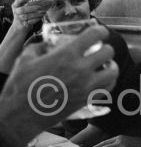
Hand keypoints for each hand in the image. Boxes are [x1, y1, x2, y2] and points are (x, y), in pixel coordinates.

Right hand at [0, 25, 117, 146]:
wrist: (22, 115)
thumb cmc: (21, 86)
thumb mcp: (26, 59)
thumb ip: (41, 47)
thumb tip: (49, 45)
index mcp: (67, 55)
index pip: (94, 35)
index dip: (100, 31)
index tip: (100, 33)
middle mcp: (81, 69)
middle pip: (108, 52)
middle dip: (106, 48)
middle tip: (100, 50)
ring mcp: (86, 85)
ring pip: (114, 71)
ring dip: (111, 66)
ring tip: (105, 65)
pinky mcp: (87, 99)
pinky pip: (109, 88)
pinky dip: (109, 81)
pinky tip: (102, 79)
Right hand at [10, 0, 49, 31]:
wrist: (20, 26)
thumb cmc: (25, 13)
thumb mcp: (25, 5)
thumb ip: (30, 0)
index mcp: (15, 5)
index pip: (18, 0)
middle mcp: (16, 11)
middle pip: (23, 9)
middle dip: (32, 8)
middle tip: (40, 7)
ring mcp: (19, 18)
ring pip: (26, 16)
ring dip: (36, 14)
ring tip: (43, 12)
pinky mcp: (23, 24)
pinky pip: (30, 22)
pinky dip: (36, 19)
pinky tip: (41, 17)